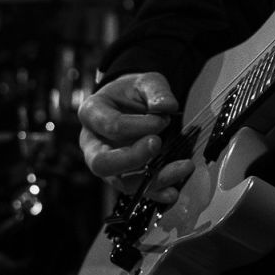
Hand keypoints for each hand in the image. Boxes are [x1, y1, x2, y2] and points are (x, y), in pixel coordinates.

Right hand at [77, 73, 192, 204]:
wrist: (132, 103)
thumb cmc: (133, 92)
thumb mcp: (146, 81)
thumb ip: (156, 91)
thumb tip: (167, 107)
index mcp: (92, 113)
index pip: (110, 126)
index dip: (138, 125)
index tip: (162, 119)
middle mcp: (93, 144)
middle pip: (102, 162)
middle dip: (132, 158)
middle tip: (157, 143)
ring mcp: (107, 163)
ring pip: (121, 182)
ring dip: (152, 179)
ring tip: (182, 168)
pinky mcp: (122, 176)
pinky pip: (136, 191)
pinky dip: (156, 193)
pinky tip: (173, 192)